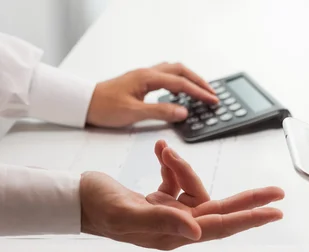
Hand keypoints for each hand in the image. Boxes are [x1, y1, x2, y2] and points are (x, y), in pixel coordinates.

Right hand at [80, 140, 283, 249]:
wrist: (75, 198)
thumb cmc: (96, 207)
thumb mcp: (126, 212)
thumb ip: (162, 221)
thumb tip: (197, 231)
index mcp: (173, 234)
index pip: (219, 226)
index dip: (248, 218)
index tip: (274, 212)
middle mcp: (177, 226)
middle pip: (221, 210)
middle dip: (248, 199)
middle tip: (277, 192)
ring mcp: (170, 213)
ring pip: (194, 186)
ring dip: (182, 166)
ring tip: (163, 151)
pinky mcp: (162, 200)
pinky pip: (178, 179)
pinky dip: (172, 164)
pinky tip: (160, 151)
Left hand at [86, 62, 218, 127]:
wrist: (84, 103)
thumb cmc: (104, 107)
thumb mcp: (134, 113)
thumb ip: (160, 112)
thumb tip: (183, 111)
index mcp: (148, 78)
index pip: (181, 83)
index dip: (199, 92)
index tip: (212, 101)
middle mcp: (148, 73)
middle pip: (181, 71)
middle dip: (199, 82)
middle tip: (213, 94)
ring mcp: (144, 76)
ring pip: (174, 71)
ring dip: (190, 79)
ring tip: (201, 91)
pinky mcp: (141, 81)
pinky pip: (166, 76)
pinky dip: (179, 81)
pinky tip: (181, 91)